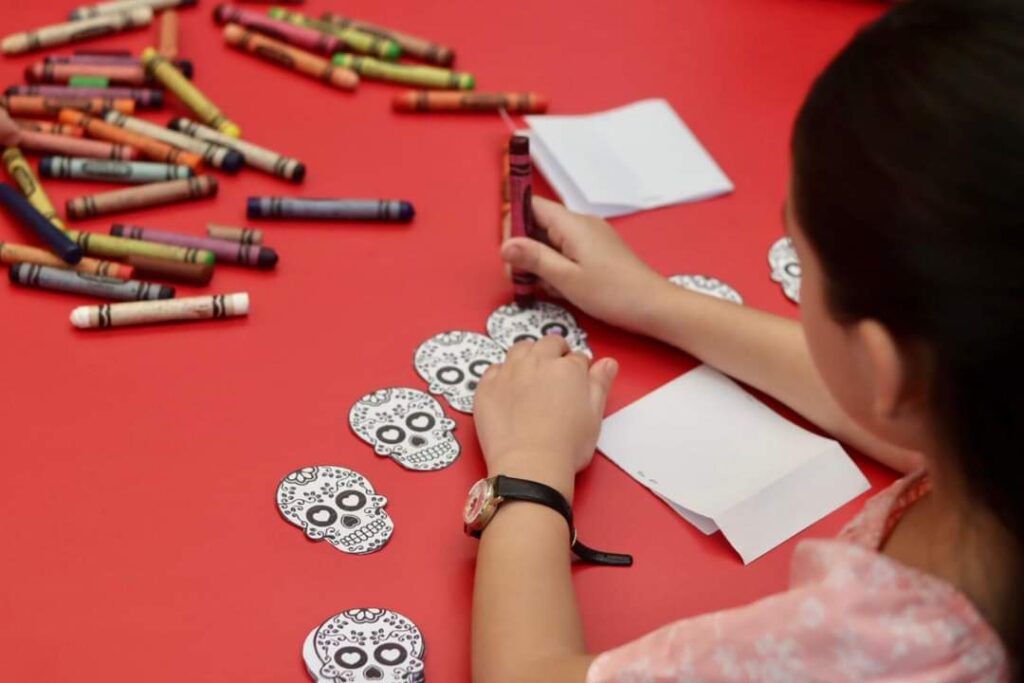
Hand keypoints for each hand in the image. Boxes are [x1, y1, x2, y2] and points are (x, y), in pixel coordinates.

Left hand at [473, 335, 617, 500]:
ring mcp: (509, 372)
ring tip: (532, 372)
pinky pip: (494, 369)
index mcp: (567, 368)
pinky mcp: (487, 387)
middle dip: (556, 352)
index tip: (578, 380)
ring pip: (520, 349)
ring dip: (529, 355)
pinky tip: (507, 388)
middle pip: (548, 344)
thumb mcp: (594, 415)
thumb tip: (608, 363)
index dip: (579, 368)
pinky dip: (503, 373)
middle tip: (556, 371)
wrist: (530, 465)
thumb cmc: (567, 445)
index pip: (577, 357)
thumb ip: (600, 383)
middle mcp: (537, 362)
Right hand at [501, 197, 672, 333]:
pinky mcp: (595, 252)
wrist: (654, 306)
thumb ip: (534, 259)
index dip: (513, 224)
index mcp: (572, 224)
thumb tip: (504, 246)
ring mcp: (589, 238)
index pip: (531, 205)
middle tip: (520, 279)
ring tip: (544, 287)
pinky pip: (565, 252)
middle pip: (538, 224)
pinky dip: (555, 267)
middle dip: (524, 249)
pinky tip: (560, 288)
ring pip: (550, 241)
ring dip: (539, 262)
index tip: (509, 253)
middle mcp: (580, 224)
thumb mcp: (566, 279)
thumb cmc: (614, 293)